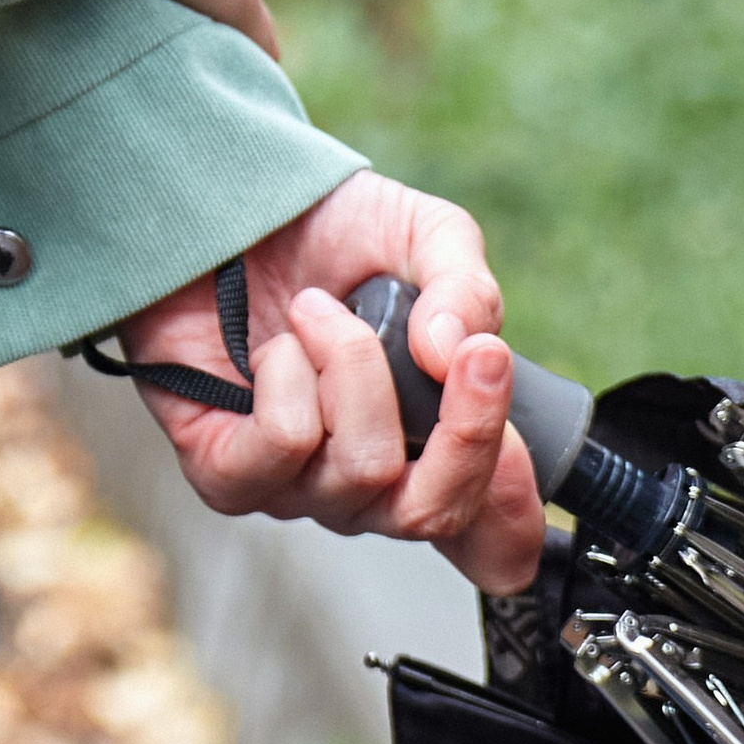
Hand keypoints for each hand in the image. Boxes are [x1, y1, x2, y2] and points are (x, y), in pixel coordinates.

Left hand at [116, 171, 545, 592]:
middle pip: (436, 513)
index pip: (488, 539)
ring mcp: (300, 490)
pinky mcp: (228, 476)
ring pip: (364, 468)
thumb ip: (467, 291)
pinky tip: (276, 348)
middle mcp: (368, 486)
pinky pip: (287, 445)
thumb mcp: (424, 236)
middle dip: (467, 433)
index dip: (515, 516)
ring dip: (353, 365)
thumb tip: (451, 354)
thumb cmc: (324, 235)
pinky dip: (289, 376)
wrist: (221, 205)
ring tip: (319, 310)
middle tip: (472, 355)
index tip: (522, 445)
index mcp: (428, 448)